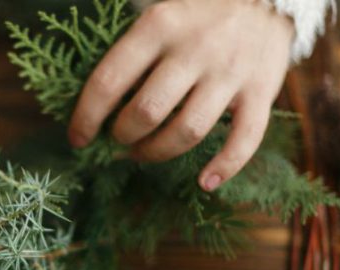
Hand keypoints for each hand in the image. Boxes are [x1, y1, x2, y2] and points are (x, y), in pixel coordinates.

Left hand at [68, 0, 294, 190]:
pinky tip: (204, 182)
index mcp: (158, 26)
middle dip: (123, 137)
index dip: (86, 117)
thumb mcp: (159, 17)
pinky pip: (244, 139)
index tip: (77, 138)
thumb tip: (93, 108)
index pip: (109, 81)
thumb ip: (131, 55)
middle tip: (118, 140)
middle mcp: (194, 48)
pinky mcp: (261, 90)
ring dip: (157, 153)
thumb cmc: (197, 16)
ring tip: (144, 153)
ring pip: (188, 131)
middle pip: (146, 111)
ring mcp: (230, 71)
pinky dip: (224, 167)